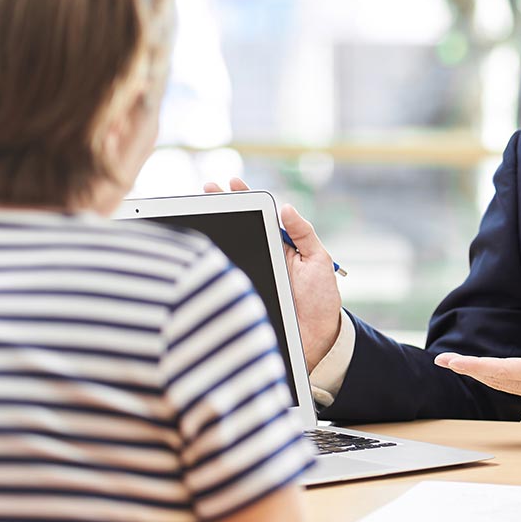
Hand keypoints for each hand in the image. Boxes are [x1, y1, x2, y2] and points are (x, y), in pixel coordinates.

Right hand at [205, 177, 342, 371]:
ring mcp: (251, 274)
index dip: (244, 199)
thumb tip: (287, 207)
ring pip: (228, 250)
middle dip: (220, 206)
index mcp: (280, 245)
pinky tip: (199, 250)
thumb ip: (305, 233)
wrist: (317, 338)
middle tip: (206, 188)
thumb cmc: (321, 298)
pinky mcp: (243, 293)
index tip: (230, 183)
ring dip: (211, 231)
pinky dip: (211, 264)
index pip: (260, 216)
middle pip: (237, 227)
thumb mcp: (319, 260)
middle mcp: (262, 256)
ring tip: (199, 211)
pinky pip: (225, 277)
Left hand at [435, 329, 520, 417]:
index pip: (504, 369)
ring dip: (484, 375)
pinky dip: (502, 380)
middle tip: (444, 361)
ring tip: (463, 366)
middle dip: (470, 370)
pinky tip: (497, 375)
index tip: (451, 361)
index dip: (475, 365)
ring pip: (508, 385)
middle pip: (499, 379)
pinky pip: (520, 388)